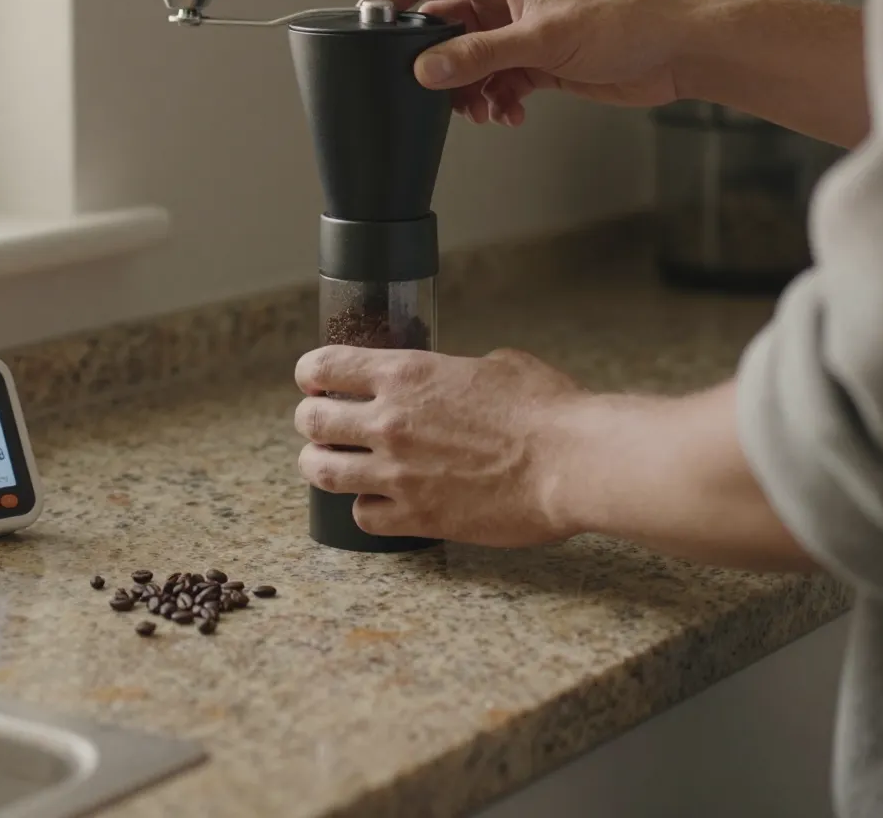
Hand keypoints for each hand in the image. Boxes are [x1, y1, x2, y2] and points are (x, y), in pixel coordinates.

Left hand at [293, 345, 582, 546]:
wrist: (570, 462)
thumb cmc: (546, 409)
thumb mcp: (497, 365)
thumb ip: (459, 371)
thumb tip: (459, 378)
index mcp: (406, 374)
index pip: (325, 367)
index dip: (312, 372)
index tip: (314, 380)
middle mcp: (390, 422)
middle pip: (312, 420)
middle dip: (312, 420)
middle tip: (322, 425)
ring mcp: (398, 473)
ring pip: (322, 471)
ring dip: (321, 465)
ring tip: (330, 464)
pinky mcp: (416, 517)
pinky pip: (362, 516)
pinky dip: (365, 508)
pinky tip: (378, 502)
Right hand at [365, 0, 695, 125]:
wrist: (674, 49)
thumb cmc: (622, 20)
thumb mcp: (542, 38)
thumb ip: (481, 55)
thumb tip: (427, 68)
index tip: (364, 27)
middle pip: (444, 27)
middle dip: (435, 62)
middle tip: (428, 90)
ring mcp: (519, 32)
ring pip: (468, 62)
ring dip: (467, 90)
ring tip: (480, 109)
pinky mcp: (537, 63)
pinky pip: (496, 82)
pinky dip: (495, 101)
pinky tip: (508, 114)